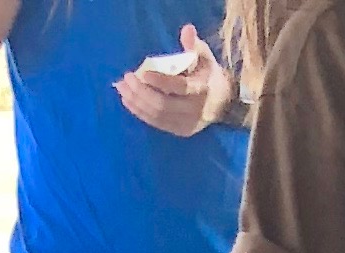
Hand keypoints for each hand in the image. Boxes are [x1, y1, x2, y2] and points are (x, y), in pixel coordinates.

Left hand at [117, 25, 234, 132]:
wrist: (222, 104)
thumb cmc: (209, 75)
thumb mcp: (204, 57)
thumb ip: (193, 45)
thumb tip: (187, 29)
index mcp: (201, 90)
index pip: (179, 88)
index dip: (160, 82)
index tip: (142, 73)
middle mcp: (194, 111)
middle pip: (163, 105)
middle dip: (141, 93)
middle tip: (126, 79)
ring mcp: (186, 124)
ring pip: (157, 116)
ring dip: (136, 103)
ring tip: (122, 89)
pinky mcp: (179, 131)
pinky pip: (157, 123)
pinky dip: (140, 112)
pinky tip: (129, 101)